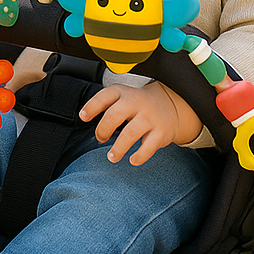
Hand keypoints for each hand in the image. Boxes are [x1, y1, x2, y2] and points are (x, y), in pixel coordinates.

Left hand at [79, 82, 201, 166]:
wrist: (170, 103)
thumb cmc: (138, 104)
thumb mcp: (122, 96)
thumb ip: (105, 105)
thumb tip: (84, 118)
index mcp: (123, 93)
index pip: (105, 96)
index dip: (92, 106)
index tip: (83, 117)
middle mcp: (136, 103)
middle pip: (115, 115)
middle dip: (103, 129)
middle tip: (100, 138)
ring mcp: (149, 118)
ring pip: (131, 133)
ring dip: (119, 147)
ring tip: (112, 157)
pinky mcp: (161, 132)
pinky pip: (149, 146)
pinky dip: (140, 156)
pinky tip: (132, 160)